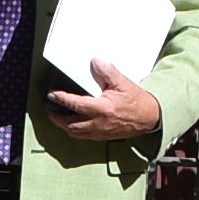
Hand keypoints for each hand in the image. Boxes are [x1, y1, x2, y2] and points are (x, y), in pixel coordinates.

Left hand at [40, 59, 161, 144]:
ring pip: (75, 132)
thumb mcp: (123, 83)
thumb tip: (94, 62)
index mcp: (103, 108)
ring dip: (64, 125)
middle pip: (70, 124)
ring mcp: (100, 132)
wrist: (150, 118)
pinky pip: (84, 136)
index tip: (52, 94)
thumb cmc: (137, 101)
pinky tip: (72, 124)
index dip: (61, 99)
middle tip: (49, 109)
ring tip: (57, 117)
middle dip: (56, 118)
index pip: (76, 104)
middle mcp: (99, 123)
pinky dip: (74, 130)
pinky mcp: (103, 137)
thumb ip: (107, 72)